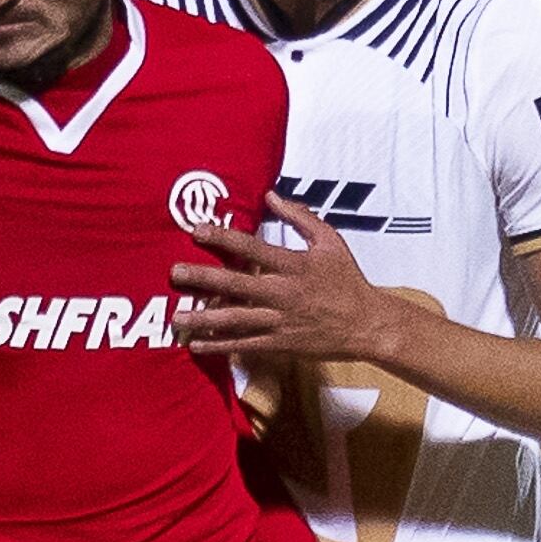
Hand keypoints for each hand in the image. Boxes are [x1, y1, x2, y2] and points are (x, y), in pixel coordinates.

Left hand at [173, 196, 402, 363]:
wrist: (366, 324)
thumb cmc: (347, 279)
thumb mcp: (330, 240)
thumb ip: (300, 217)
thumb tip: (270, 195)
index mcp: (293, 265)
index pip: (252, 248)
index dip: (223, 238)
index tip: (196, 230)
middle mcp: (282, 293)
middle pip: (236, 284)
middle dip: (203, 278)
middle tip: (174, 273)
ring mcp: (279, 321)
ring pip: (235, 319)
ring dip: (204, 318)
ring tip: (176, 317)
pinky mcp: (280, 343)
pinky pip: (245, 345)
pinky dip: (220, 346)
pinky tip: (197, 345)